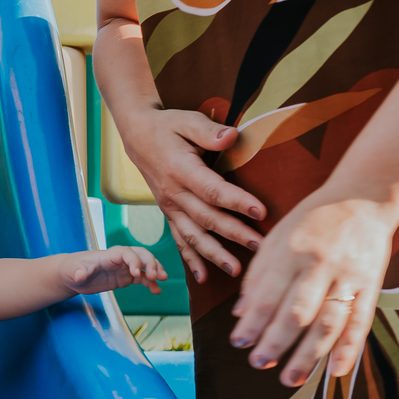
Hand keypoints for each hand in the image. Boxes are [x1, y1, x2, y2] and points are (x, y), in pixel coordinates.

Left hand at [63, 245, 166, 296]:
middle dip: (151, 262)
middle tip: (157, 276)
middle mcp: (119, 259)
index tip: (137, 273)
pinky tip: (156, 290)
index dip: (134, 260)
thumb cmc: (72, 269)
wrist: (73, 275)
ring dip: (155, 270)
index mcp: (108, 255)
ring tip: (162, 280)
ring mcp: (124, 268)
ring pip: (145, 265)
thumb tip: (80, 274)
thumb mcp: (72, 271)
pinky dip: (150, 283)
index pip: (126, 252)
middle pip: (140, 254)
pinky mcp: (125, 277)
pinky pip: (142, 278)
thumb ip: (78, 271)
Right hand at [118, 106, 266, 283]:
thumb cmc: (167, 126)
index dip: (236, 201)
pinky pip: (179, 240)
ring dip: (214, 254)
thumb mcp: (186, 120)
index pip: (212, 189)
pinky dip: (191, 260)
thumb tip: (232, 136)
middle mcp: (173, 193)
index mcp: (180, 169)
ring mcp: (169, 207)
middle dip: (233, 234)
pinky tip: (204, 277)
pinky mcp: (169, 213)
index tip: (261, 211)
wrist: (138, 136)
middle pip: (206, 218)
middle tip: (260, 245)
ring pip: (193, 235)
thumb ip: (209, 131)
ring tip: (236, 270)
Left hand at [229, 195, 395, 387]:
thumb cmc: (311, 220)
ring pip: (328, 323)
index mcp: (291, 251)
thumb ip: (258, 274)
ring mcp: (348, 276)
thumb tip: (241, 314)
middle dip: (275, 342)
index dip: (252, 323)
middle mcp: (319, 264)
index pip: (267, 294)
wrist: (363, 198)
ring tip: (289, 378)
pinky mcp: (370, 285)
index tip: (239, 343)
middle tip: (258, 363)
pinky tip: (335, 372)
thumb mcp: (277, 237)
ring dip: (308, 355)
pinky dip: (349, 350)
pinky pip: (360, 323)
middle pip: (296, 313)